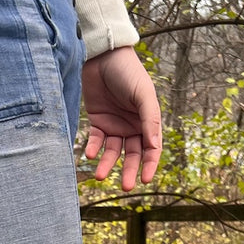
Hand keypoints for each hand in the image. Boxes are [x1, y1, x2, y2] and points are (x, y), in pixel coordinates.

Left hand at [80, 46, 162, 191]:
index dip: (149, 165)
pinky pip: (95, 140)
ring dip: (106, 163)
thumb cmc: (128, 72)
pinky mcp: (96, 121)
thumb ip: (149, 120)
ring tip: (100, 175)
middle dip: (128, 171)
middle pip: (131, 154)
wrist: (102, 55)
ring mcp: (114, 125)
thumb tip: (154, 147)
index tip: (145, 180)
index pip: (151, 149)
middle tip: (125, 187)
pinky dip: (92, 148)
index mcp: (147, 121)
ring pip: (112, 151)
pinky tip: (89, 155)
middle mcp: (132, 126)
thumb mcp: (143, 94)